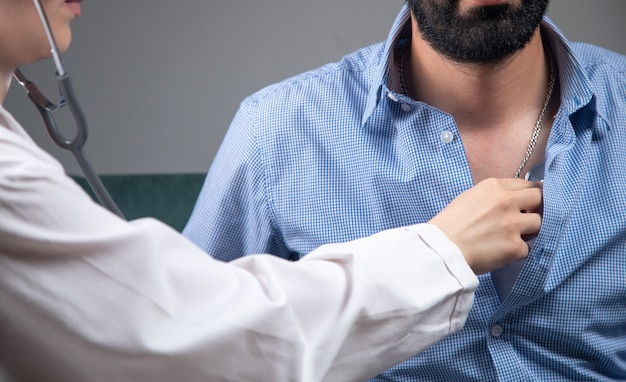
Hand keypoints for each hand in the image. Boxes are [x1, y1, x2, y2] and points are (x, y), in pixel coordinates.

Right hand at [428, 178, 542, 274]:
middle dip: (537, 208)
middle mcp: (506, 201)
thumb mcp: (469, 198)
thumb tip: (513, 200)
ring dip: (529, 231)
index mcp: (493, 187)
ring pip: (539, 223)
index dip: (529, 195)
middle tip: (528, 218)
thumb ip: (493, 195)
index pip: (526, 185)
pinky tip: (502, 252)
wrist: (440, 250)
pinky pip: (527, 248)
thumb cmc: (449, 225)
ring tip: (512, 237)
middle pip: (540, 199)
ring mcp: (512, 224)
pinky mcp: (514, 247)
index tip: (530, 202)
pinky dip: (517, 252)